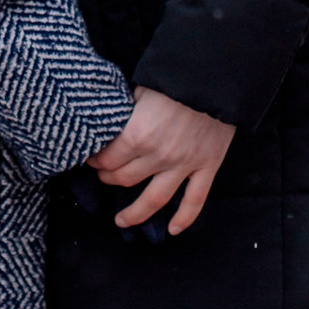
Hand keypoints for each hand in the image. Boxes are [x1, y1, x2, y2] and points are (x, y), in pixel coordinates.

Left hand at [89, 88, 233, 235]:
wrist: (216, 78)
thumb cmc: (175, 78)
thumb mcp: (140, 90)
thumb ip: (126, 114)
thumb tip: (110, 126)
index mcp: (137, 135)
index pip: (107, 160)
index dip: (95, 161)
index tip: (92, 158)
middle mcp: (158, 156)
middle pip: (124, 179)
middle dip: (108, 179)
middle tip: (104, 176)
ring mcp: (184, 165)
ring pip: (153, 200)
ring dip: (134, 213)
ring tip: (121, 220)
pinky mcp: (207, 167)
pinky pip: (194, 201)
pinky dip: (184, 218)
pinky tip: (173, 230)